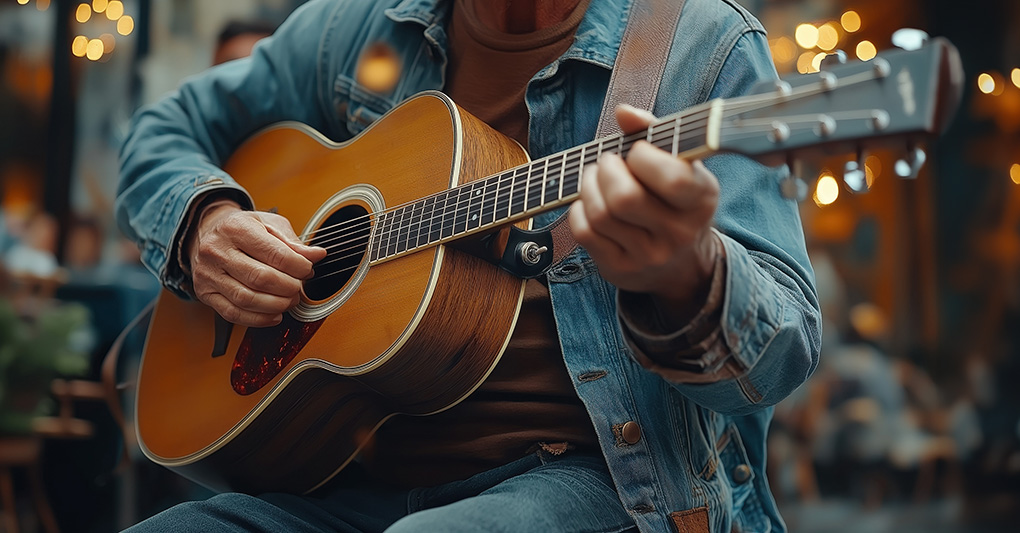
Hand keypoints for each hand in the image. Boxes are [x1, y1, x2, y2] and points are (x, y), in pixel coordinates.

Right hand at [187, 201, 326, 326]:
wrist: (208, 233)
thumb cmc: (243, 229)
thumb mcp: (269, 225)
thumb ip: (293, 243)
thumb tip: (317, 255)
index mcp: (236, 228)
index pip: (274, 254)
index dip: (298, 267)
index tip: (307, 270)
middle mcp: (217, 250)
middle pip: (260, 278)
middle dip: (288, 288)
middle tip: (299, 288)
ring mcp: (208, 273)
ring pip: (247, 299)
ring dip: (276, 305)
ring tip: (290, 301)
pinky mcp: (205, 293)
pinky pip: (233, 314)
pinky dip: (259, 319)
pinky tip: (274, 315)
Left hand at [568, 104, 721, 324]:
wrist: (681, 264)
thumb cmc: (674, 199)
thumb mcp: (680, 165)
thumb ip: (653, 132)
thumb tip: (623, 112)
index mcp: (700, 200)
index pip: (672, 178)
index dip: (643, 156)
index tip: (637, 151)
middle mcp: (679, 233)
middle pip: (624, 198)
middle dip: (606, 170)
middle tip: (607, 163)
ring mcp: (649, 256)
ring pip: (600, 214)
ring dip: (588, 187)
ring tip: (594, 178)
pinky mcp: (621, 270)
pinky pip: (585, 233)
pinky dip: (578, 210)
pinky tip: (587, 203)